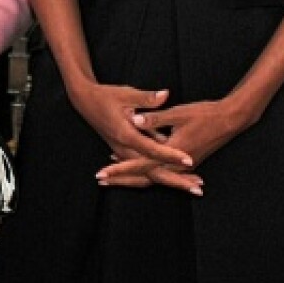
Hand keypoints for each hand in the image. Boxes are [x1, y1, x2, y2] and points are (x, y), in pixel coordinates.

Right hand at [68, 81, 195, 175]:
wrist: (85, 102)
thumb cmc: (106, 96)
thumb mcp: (126, 94)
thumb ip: (147, 98)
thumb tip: (165, 95)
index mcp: (125, 135)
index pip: (152, 150)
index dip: (171, 155)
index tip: (189, 160)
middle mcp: (124, 149)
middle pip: (152, 172)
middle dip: (176, 181)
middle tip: (199, 188)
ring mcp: (124, 153)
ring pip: (149, 174)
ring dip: (173, 180)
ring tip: (196, 185)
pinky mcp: (126, 153)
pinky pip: (145, 169)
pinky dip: (163, 172)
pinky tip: (181, 173)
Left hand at [96, 95, 250, 192]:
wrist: (231, 119)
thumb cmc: (205, 114)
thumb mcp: (179, 112)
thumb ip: (156, 116)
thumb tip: (135, 118)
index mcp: (172, 152)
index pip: (140, 165)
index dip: (120, 170)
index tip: (101, 173)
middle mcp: (176, 164)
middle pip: (144, 178)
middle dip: (121, 179)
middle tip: (100, 180)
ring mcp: (182, 165)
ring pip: (152, 177)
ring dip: (133, 176)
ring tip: (112, 175)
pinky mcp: (185, 161)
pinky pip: (161, 171)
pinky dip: (146, 170)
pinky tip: (134, 162)